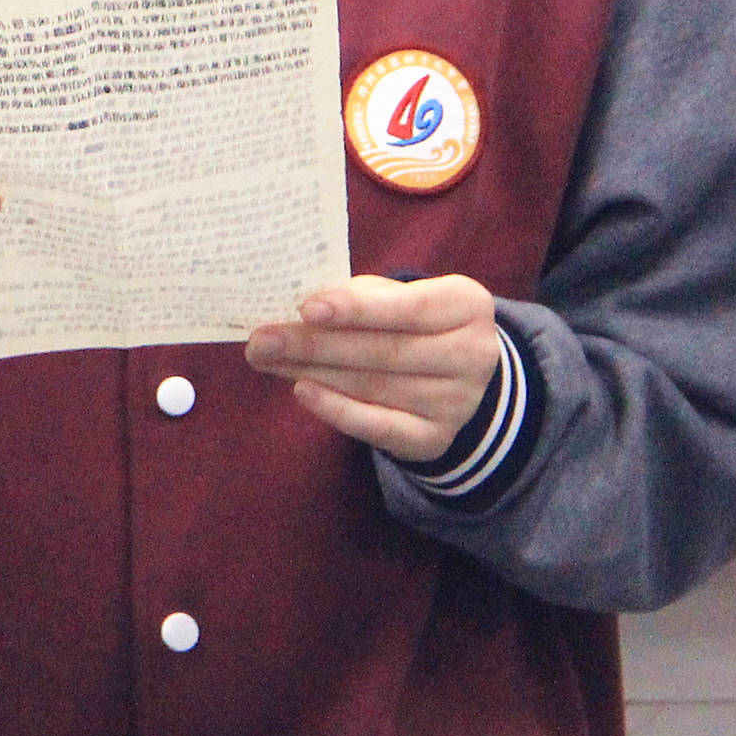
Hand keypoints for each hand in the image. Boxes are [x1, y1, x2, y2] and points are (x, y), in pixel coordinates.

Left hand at [244, 274, 501, 462]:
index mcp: (468, 305)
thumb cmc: (414, 322)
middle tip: (262, 339)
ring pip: (375, 387)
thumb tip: (300, 309)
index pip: (410, 307)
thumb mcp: (400, 296)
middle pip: (385, 351)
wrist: (457, 377)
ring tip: (267, 359)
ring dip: (314, 373)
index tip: (306, 308)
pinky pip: (379, 428)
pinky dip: (338, 410)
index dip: (357, 308)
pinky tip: (302, 391)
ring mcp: (458, 403)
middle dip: (316, 344)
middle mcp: (473, 355)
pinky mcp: (435, 439)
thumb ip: (361, 297)